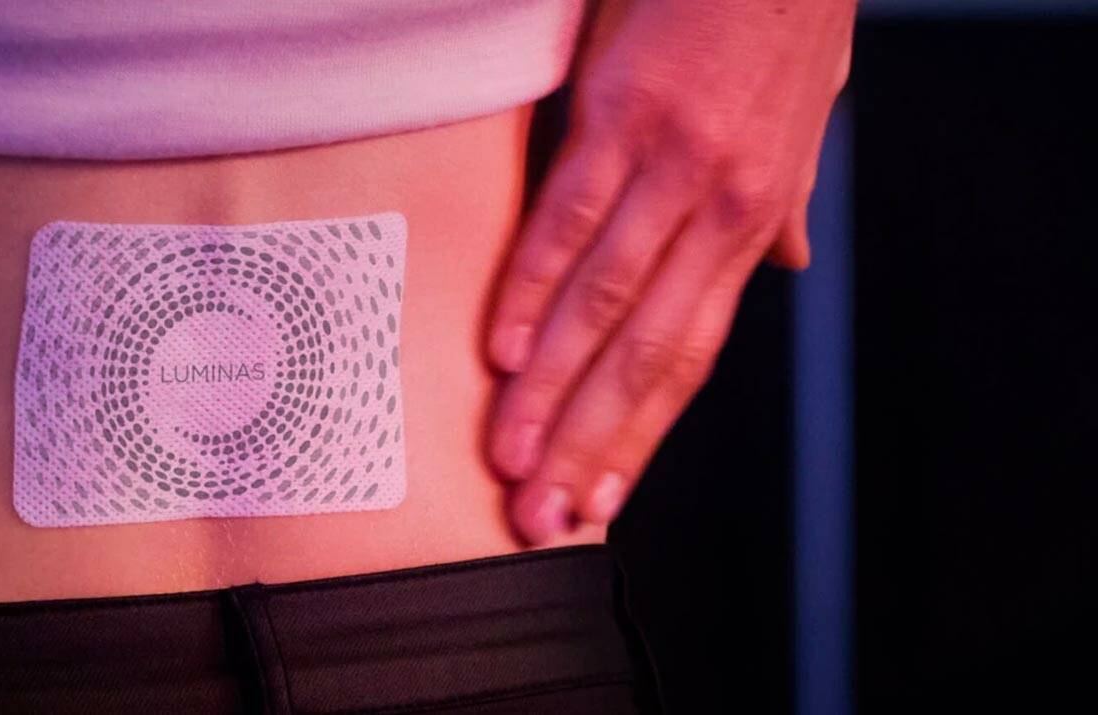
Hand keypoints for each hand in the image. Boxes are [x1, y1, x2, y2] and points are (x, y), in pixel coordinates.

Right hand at [484, 0, 854, 542]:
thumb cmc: (783, 24)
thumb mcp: (806, 125)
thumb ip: (784, 207)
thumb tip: (787, 266)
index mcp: (747, 223)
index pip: (689, 357)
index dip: (641, 437)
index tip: (600, 498)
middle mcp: (714, 213)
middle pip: (642, 354)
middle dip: (587, 444)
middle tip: (541, 513)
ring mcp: (668, 169)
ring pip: (602, 305)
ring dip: (551, 391)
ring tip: (510, 454)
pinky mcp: (620, 118)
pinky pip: (568, 220)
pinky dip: (532, 289)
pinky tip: (504, 351)